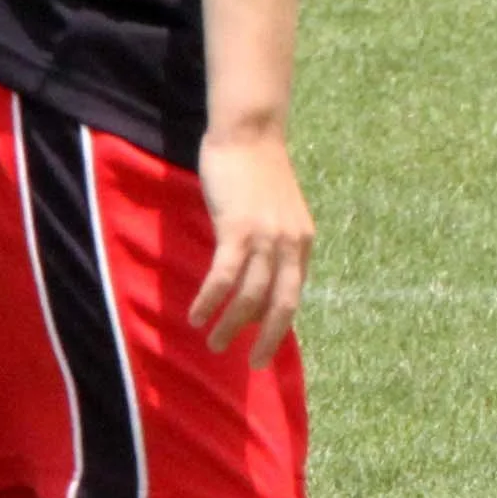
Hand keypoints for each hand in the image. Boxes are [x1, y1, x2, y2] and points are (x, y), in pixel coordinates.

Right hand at [190, 131, 314, 368]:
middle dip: (267, 339)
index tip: (265, 349)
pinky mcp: (237, 228)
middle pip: (281, 303)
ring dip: (230, 326)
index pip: (293, 294)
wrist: (249, 133)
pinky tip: (195, 316)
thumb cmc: (257, 173)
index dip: (279, 325)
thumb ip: (273, 246)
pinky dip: (210, 301)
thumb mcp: (276, 214)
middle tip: (250, 364)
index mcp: (301, 240)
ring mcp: (265, 235)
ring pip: (250, 295)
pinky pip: (223, 276)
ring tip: (212, 343)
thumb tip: (258, 286)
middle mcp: (289, 241)